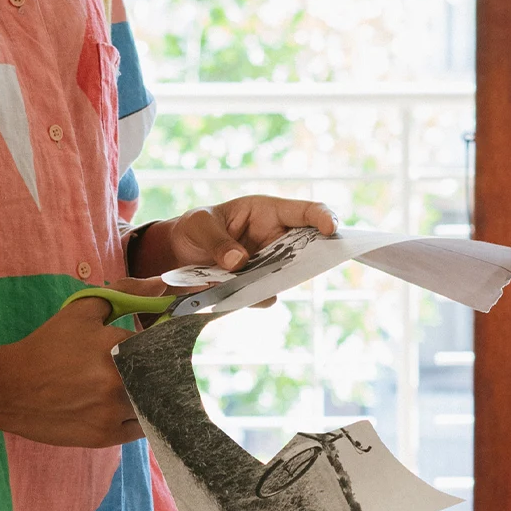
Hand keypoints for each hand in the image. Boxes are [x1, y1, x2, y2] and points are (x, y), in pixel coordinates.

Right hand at [0, 279, 178, 447]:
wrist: (9, 386)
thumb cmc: (48, 346)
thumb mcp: (81, 313)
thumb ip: (124, 295)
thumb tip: (161, 285)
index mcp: (117, 347)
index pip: (164, 348)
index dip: (171, 348)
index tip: (170, 348)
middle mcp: (119, 382)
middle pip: (165, 381)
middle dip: (165, 375)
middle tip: (160, 372)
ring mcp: (112, 413)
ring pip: (154, 407)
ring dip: (154, 399)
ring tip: (144, 389)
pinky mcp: (105, 437)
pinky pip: (141, 429)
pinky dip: (141, 417)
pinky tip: (132, 406)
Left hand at [134, 196, 336, 277]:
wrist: (179, 256)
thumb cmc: (194, 229)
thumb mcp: (199, 226)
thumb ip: (218, 241)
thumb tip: (239, 262)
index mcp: (267, 212)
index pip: (303, 212)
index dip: (322, 217)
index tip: (331, 228)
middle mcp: (275, 238)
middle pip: (307, 247)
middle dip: (312, 256)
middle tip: (305, 264)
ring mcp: (270, 265)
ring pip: (289, 276)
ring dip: (275, 280)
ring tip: (249, 279)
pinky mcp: (260, 287)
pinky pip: (267, 296)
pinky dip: (255, 297)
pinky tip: (232, 292)